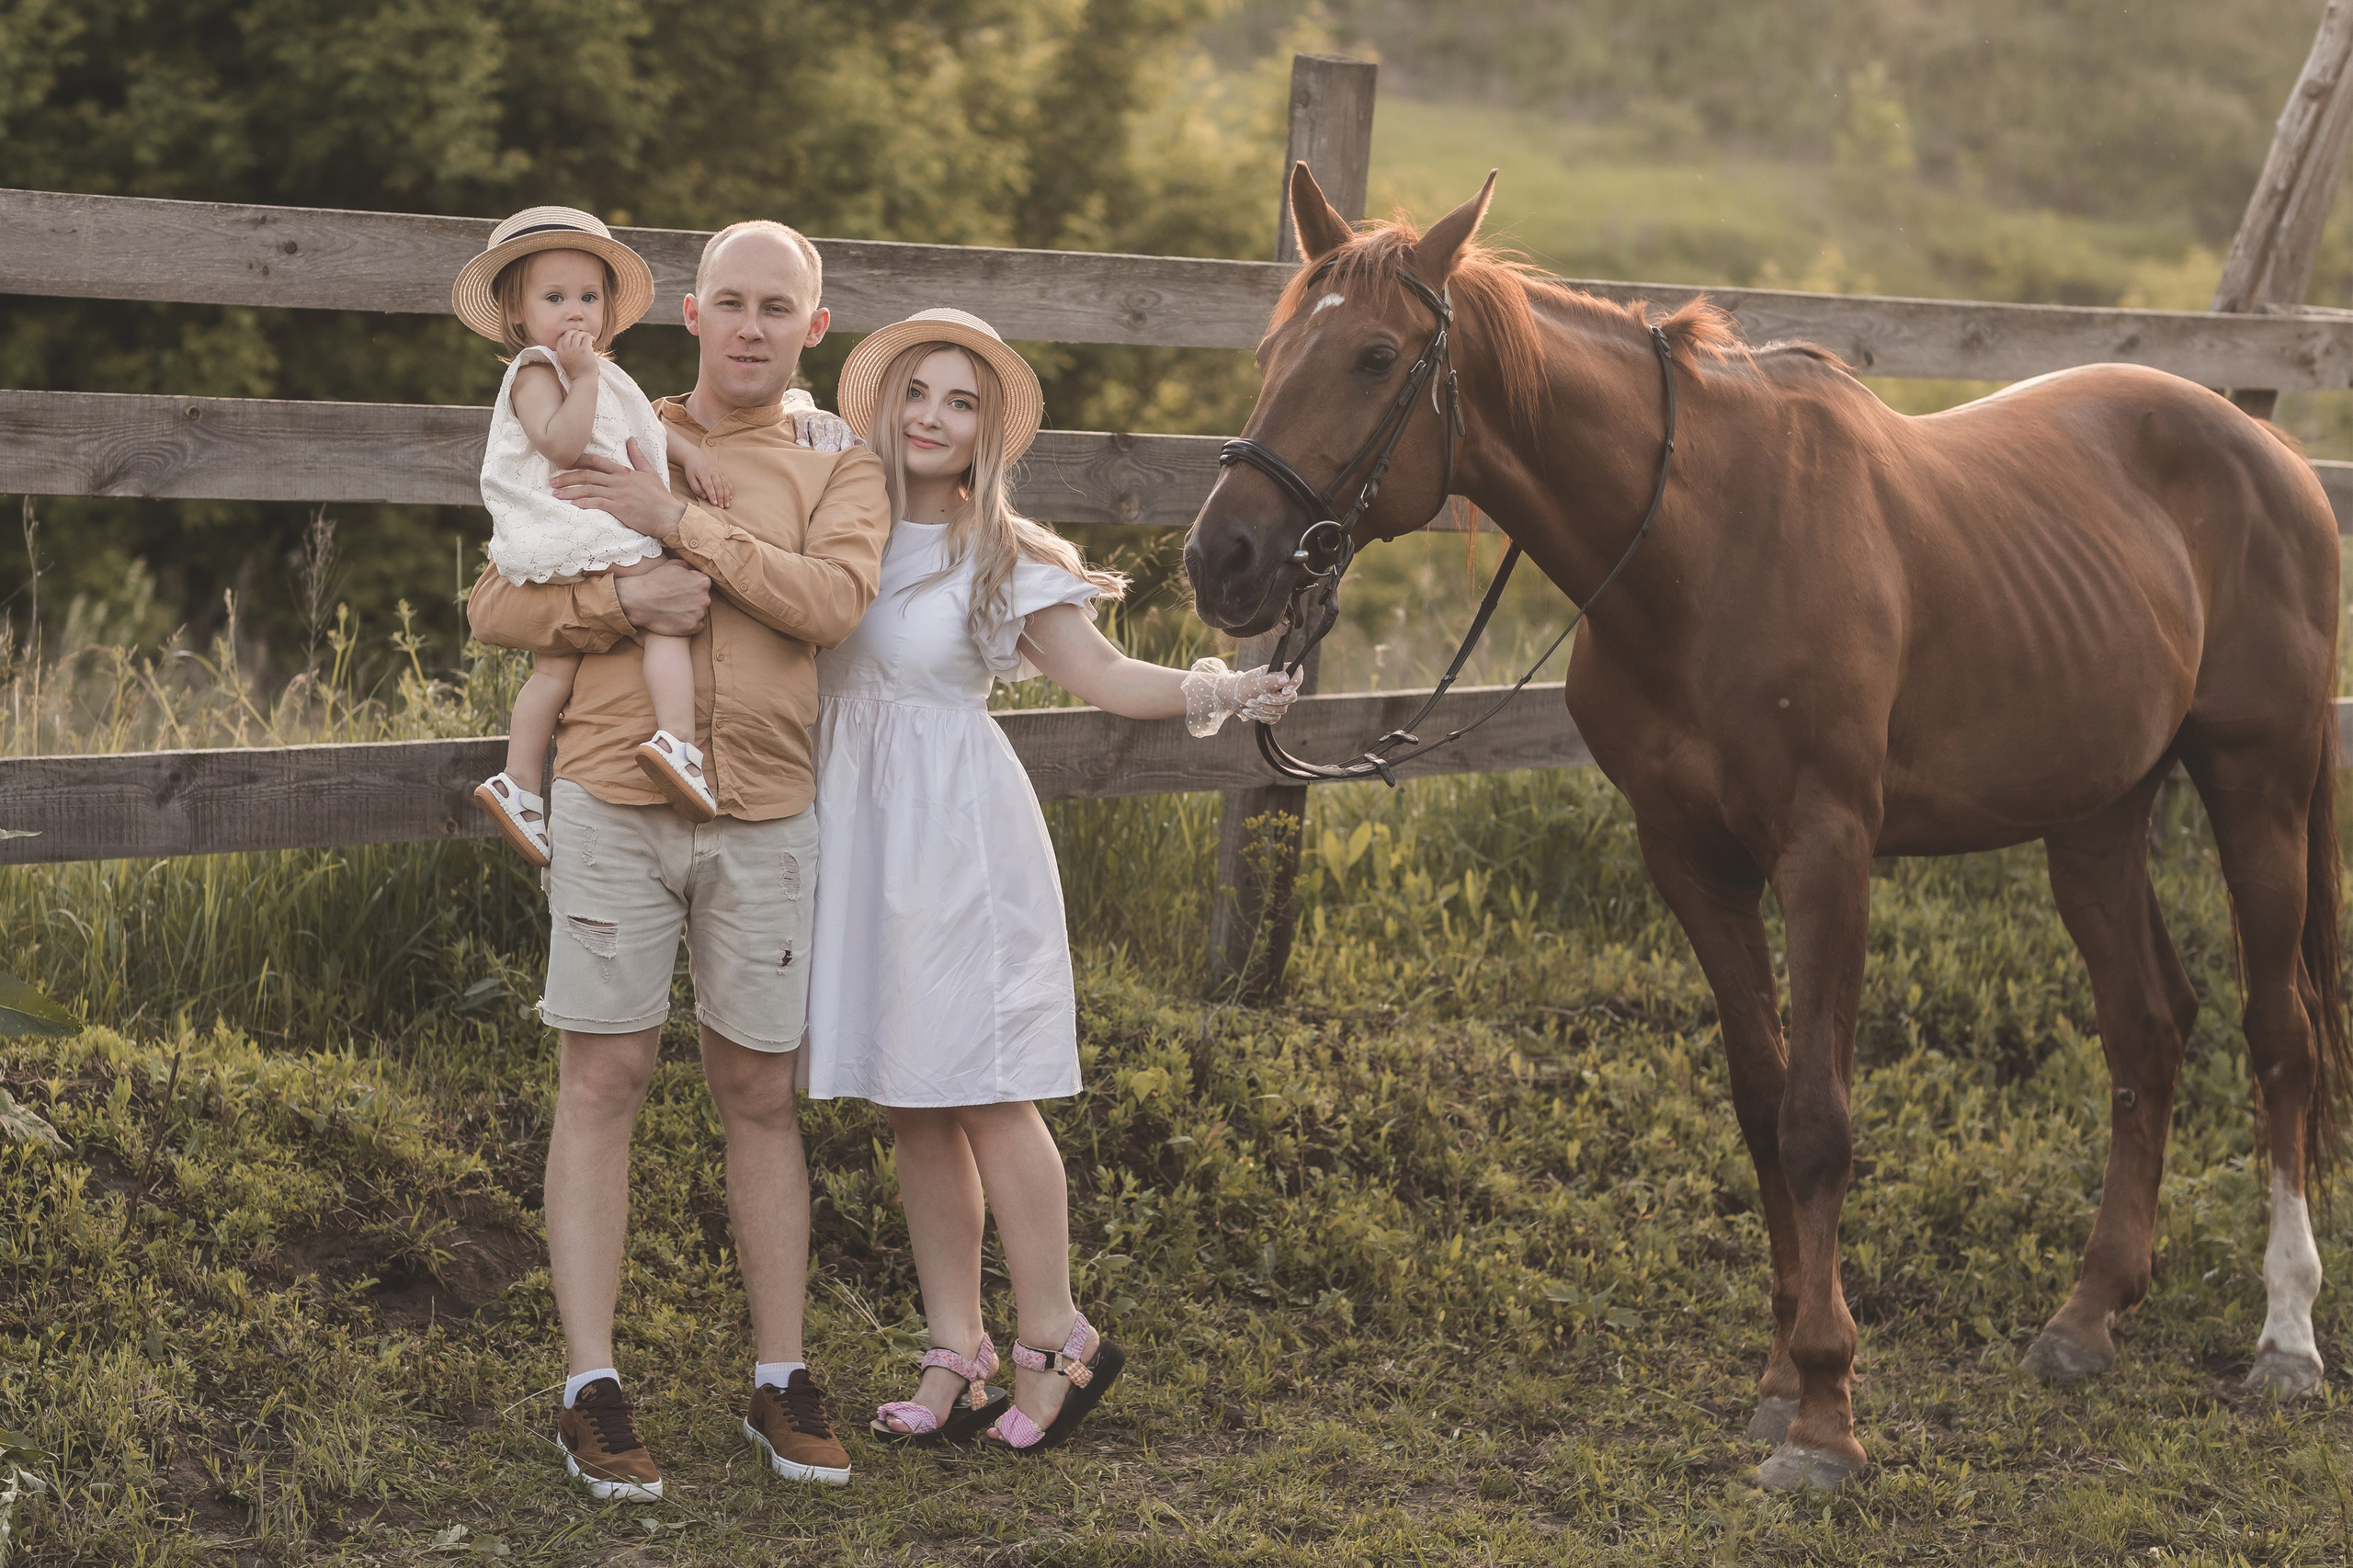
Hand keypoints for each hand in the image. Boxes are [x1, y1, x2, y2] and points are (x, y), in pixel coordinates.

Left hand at [554, 440, 687, 539]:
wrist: (670, 516)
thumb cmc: (660, 497)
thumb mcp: (650, 473)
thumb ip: (638, 456)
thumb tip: (631, 439)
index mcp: (624, 472)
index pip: (597, 462)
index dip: (578, 461)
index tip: (563, 463)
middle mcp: (619, 481)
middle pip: (587, 475)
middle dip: (567, 477)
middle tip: (552, 481)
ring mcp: (618, 494)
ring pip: (588, 489)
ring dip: (569, 491)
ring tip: (556, 494)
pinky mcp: (619, 508)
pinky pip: (596, 503)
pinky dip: (582, 503)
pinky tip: (572, 505)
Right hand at [555, 327, 598, 381]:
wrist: (584, 381)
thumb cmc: (578, 374)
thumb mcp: (567, 364)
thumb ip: (567, 355)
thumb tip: (574, 345)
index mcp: (561, 354)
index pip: (560, 340)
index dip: (567, 337)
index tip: (574, 338)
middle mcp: (566, 350)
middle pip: (568, 334)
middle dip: (575, 332)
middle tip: (582, 335)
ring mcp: (575, 350)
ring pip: (578, 334)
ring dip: (585, 334)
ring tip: (589, 338)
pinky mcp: (585, 350)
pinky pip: (587, 338)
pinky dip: (591, 337)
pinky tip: (593, 341)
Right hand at [613, 558, 711, 636]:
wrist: (638, 599)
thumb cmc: (654, 581)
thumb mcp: (672, 565)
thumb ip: (687, 566)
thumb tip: (692, 568)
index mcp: (703, 581)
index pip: (702, 584)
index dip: (691, 586)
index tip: (680, 589)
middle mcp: (705, 598)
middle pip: (703, 599)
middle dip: (693, 599)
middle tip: (676, 599)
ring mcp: (699, 614)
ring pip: (700, 612)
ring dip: (691, 612)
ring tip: (675, 609)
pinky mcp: (692, 627)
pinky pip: (698, 626)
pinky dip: (690, 624)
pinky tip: (678, 619)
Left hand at [685, 454, 734, 508]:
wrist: (695, 457)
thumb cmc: (692, 470)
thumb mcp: (690, 479)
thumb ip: (696, 488)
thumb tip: (705, 497)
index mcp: (703, 474)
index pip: (709, 486)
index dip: (712, 495)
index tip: (714, 504)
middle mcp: (713, 472)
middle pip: (719, 486)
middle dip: (721, 497)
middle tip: (722, 507)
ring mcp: (718, 471)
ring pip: (725, 484)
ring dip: (727, 495)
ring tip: (727, 504)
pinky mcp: (722, 472)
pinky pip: (728, 481)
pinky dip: (730, 489)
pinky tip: (730, 497)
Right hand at [791, 409, 860, 452]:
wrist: (803, 411)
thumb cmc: (824, 428)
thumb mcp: (837, 431)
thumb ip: (849, 439)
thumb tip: (864, 446)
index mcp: (839, 423)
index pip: (845, 431)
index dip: (846, 439)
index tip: (846, 448)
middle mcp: (827, 419)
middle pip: (832, 429)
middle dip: (832, 440)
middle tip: (831, 451)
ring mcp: (813, 417)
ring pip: (817, 428)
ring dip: (819, 439)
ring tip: (819, 450)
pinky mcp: (800, 417)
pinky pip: (801, 426)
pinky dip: (802, 435)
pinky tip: (802, 445)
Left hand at [1181, 658, 1299, 736]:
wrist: (1231, 698)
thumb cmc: (1242, 686)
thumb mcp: (1255, 682)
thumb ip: (1271, 681)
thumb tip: (1286, 678)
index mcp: (1278, 673)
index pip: (1297, 672)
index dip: (1296, 682)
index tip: (1284, 691)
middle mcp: (1281, 686)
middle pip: (1291, 697)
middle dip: (1273, 701)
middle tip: (1258, 698)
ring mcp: (1278, 699)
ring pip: (1282, 710)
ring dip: (1264, 709)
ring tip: (1249, 704)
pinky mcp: (1273, 711)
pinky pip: (1275, 718)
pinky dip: (1262, 717)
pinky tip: (1251, 711)